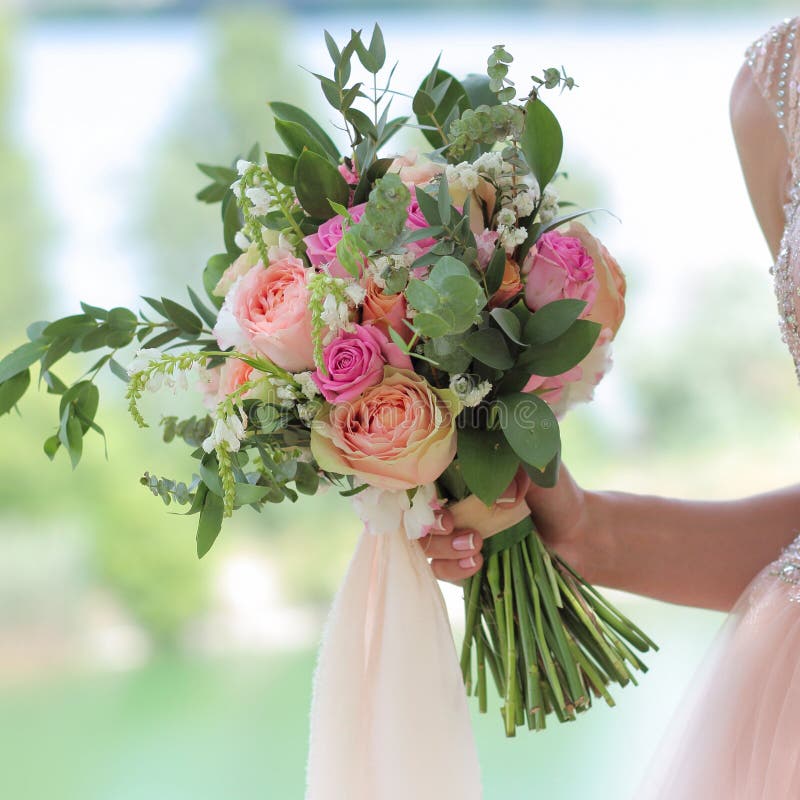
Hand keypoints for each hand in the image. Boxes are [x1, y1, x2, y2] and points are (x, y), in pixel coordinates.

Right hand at [423, 464, 591, 584]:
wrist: (579, 537)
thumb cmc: (556, 494)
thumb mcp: (539, 471)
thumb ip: (517, 469)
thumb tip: (498, 492)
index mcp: (463, 468)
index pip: (423, 471)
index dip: (420, 483)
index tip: (439, 494)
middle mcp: (453, 499)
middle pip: (415, 510)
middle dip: (429, 520)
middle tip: (452, 524)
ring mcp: (455, 532)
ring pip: (423, 541)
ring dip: (442, 547)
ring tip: (476, 546)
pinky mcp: (462, 561)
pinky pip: (440, 568)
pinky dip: (452, 568)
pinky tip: (477, 563)